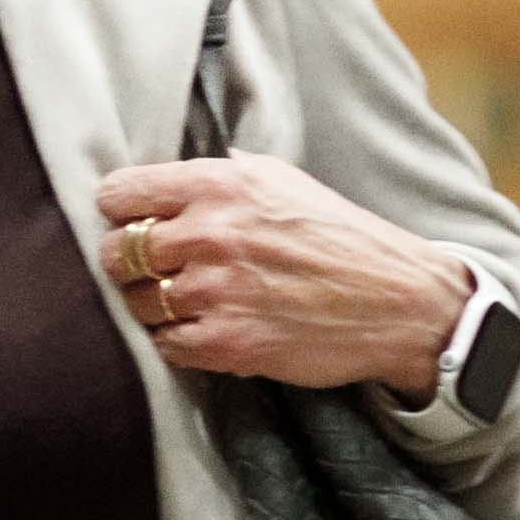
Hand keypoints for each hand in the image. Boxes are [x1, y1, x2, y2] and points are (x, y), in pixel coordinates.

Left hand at [90, 155, 474, 392]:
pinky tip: (208, 329)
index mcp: (219, 186)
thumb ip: (218, 175)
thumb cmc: (341, 237)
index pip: (117, 193)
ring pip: (134, 302)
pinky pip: (163, 344)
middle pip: (114, 253)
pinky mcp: (226, 342)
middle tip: (162, 270)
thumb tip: (162, 178)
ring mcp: (215, 291)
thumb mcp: (283, 181)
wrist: (404, 302)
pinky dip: (177, 341)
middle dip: (131, 263)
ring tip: (193, 301)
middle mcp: (210, 234)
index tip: (134, 222)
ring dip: (154, 305)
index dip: (120, 211)